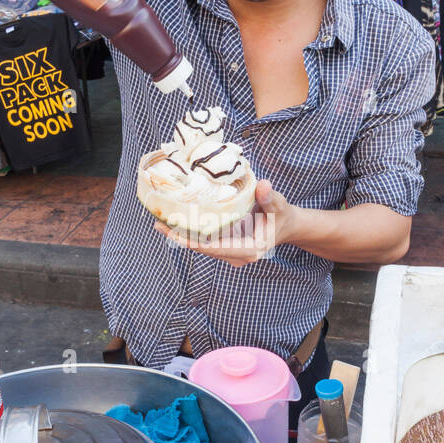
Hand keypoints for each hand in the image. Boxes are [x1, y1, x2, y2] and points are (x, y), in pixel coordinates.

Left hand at [153, 180, 296, 265]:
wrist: (284, 225)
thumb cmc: (281, 215)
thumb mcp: (278, 205)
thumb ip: (270, 197)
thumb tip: (264, 186)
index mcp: (250, 250)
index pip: (217, 248)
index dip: (196, 242)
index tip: (176, 236)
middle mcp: (237, 256)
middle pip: (204, 249)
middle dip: (181, 238)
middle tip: (159, 225)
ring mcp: (230, 253)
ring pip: (201, 246)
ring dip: (181, 235)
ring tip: (159, 223)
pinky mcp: (225, 247)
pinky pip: (204, 241)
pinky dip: (189, 232)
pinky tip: (173, 222)